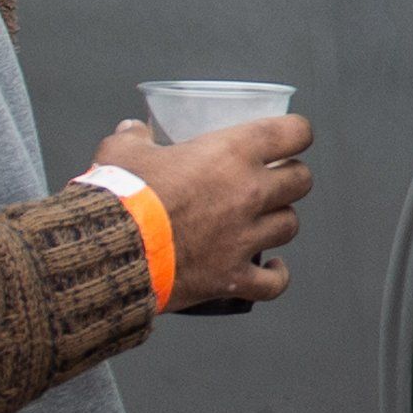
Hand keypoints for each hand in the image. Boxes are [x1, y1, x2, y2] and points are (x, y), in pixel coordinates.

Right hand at [97, 114, 311, 305]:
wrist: (112, 251)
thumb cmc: (122, 197)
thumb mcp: (122, 153)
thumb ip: (132, 138)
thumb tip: (133, 130)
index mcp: (231, 154)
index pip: (293, 133)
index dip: (296, 132)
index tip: (290, 137)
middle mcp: (248, 194)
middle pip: (301, 181)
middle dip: (291, 177)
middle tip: (273, 178)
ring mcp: (244, 238)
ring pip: (290, 225)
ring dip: (279, 220)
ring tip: (263, 219)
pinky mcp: (233, 277)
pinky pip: (274, 282)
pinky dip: (276, 276)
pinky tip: (272, 268)